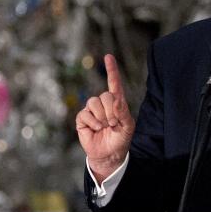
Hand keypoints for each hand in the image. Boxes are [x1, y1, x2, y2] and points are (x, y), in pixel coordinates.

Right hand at [76, 55, 135, 179]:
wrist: (109, 154)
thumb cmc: (120, 139)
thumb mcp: (128, 127)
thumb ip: (123, 112)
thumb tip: (115, 101)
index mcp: (116, 103)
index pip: (114, 83)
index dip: (111, 70)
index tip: (108, 57)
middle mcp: (103, 103)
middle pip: (105, 96)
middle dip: (110, 111)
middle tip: (113, 123)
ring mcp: (92, 110)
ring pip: (93, 102)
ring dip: (101, 117)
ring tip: (105, 127)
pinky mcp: (82, 118)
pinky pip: (85, 114)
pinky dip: (92, 122)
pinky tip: (96, 129)